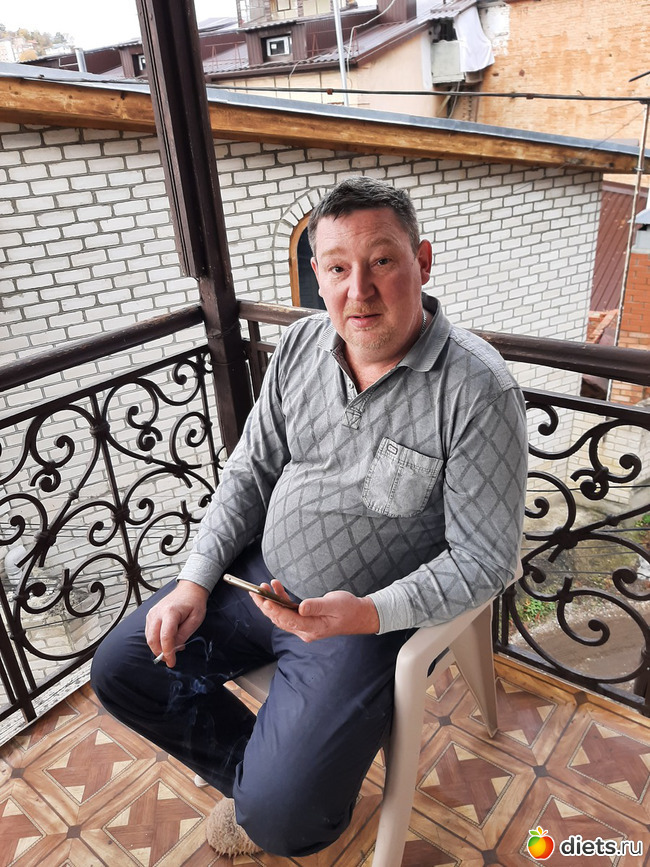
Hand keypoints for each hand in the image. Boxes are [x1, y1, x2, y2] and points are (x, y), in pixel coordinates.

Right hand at [145, 580, 208, 666]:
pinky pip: (149, 632)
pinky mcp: (150, 615)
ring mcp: (152, 613)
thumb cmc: (194, 603)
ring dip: (158, 648)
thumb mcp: (196, 619)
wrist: (189, 589)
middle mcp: (157, 612)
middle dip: (160, 653)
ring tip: (172, 649)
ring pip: (149, 637)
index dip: (168, 652)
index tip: (172, 662)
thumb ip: (184, 634)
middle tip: (170, 660)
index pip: (165, 637)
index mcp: (170, 612)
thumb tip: (174, 648)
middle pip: (153, 639)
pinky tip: (167, 641)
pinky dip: (156, 641)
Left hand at [251, 580, 379, 641]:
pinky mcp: (305, 621)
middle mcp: (306, 631)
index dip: (274, 610)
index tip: (264, 599)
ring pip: (281, 616)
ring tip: (264, 586)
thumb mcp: (335, 604)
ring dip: (271, 602)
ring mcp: (305, 627)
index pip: (287, 620)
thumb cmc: (349, 609)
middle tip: (255, 591)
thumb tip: (301, 607)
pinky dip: (280, 601)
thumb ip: (316, 606)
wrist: (359, 616)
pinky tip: (277, 589)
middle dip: (265, 605)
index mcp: (313, 628)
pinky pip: (288, 613)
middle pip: (279, 620)